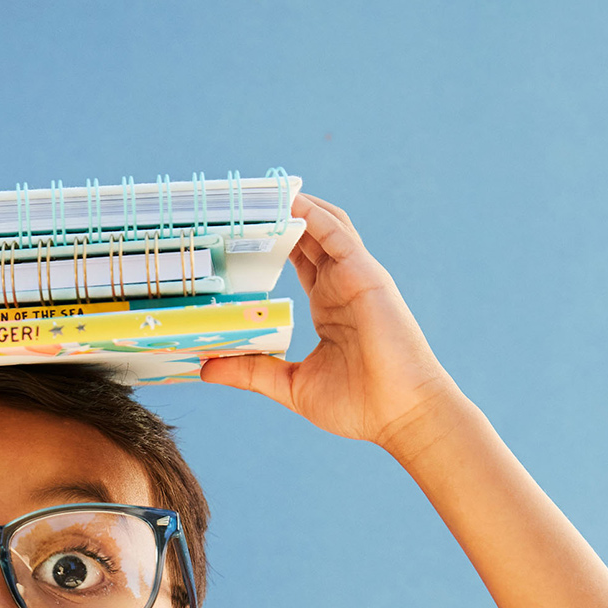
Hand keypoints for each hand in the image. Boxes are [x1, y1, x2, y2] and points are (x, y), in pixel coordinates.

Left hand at [201, 195, 461, 454]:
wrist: (400, 415)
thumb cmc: (358, 405)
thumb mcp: (292, 385)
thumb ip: (252, 372)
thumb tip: (206, 368)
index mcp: (328, 307)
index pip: (299, 262)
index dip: (273, 243)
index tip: (241, 232)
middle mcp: (341, 286)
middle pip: (308, 238)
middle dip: (280, 218)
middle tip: (245, 202)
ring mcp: (355, 278)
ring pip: (324, 227)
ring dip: (296, 207)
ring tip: (263, 192)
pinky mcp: (366, 276)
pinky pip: (339, 234)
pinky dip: (315, 215)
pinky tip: (291, 203)